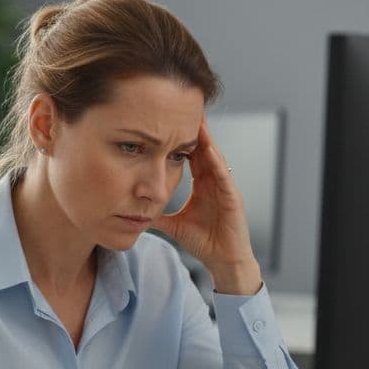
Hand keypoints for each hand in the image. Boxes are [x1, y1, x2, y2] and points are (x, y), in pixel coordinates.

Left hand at [153, 121, 261, 294]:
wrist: (224, 261)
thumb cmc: (205, 242)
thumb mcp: (174, 225)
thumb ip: (158, 215)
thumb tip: (135, 211)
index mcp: (203, 185)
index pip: (192, 156)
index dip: (181, 139)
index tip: (168, 121)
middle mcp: (215, 182)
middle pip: (204, 150)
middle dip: (195, 130)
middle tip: (184, 107)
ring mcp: (226, 188)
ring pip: (215, 158)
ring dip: (206, 140)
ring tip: (197, 120)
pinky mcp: (233, 198)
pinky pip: (224, 176)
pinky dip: (217, 163)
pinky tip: (209, 151)